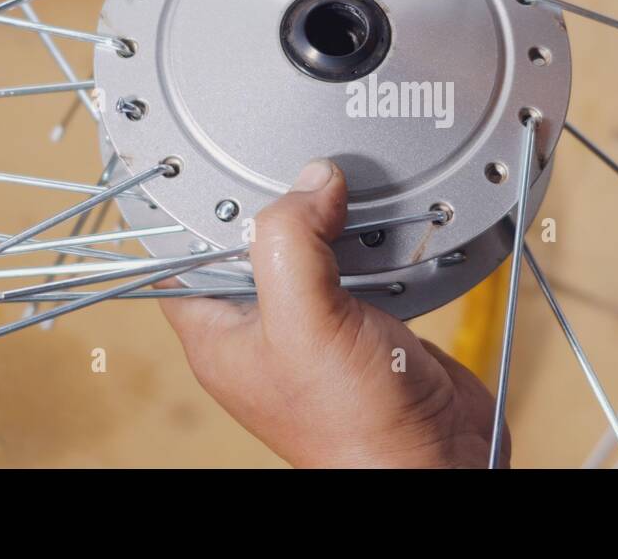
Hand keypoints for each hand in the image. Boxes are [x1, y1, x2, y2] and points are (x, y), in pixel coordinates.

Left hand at [159, 159, 504, 467]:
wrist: (433, 458)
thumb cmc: (352, 423)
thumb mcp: (303, 321)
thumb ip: (290, 243)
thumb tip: (311, 179)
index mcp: (221, 331)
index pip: (184, 252)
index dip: (193, 206)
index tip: (210, 158)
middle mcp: (263, 326)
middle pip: (253, 239)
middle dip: (277, 200)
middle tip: (295, 158)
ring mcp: (315, 324)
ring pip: (311, 246)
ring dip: (333, 216)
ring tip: (345, 183)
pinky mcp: (364, 320)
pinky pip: (360, 262)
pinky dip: (374, 238)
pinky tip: (386, 222)